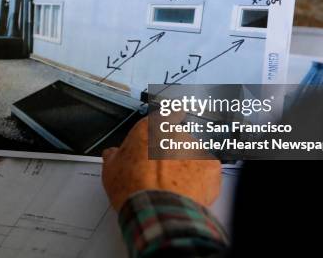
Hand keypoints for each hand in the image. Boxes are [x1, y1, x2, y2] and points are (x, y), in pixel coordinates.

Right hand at [102, 115, 220, 210]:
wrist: (157, 209)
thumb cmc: (134, 188)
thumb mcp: (111, 170)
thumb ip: (114, 155)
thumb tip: (112, 154)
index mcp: (150, 129)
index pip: (167, 113)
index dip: (170, 119)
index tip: (171, 123)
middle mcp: (175, 133)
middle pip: (177, 139)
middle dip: (172, 153)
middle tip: (161, 172)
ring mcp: (195, 148)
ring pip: (192, 155)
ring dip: (186, 167)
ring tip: (173, 187)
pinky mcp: (211, 165)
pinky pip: (207, 170)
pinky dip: (200, 179)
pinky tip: (186, 191)